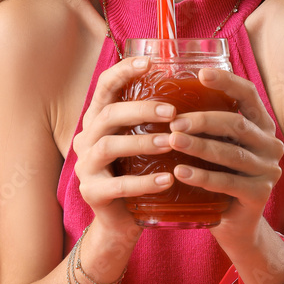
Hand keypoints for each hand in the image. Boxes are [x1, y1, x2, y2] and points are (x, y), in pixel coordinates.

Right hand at [72, 56, 177, 237]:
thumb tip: (197, 87)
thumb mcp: (142, 140)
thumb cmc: (138, 172)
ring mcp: (85, 166)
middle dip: (141, 109)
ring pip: (109, 146)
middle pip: (107, 114)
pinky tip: (168, 180)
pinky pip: (117, 185)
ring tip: (171, 143)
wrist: (121, 220)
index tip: (149, 62)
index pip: (105, 86)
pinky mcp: (91, 193)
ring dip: (143, 142)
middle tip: (173, 112)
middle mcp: (86, 138)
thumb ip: (154, 118)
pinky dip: (144, 182)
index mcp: (98, 119)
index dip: (123, 71)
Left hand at [166, 67, 283, 246]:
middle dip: (203, 120)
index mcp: (262, 124)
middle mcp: (270, 144)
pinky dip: (202, 176)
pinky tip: (180, 172)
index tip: (201, 73)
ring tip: (172, 141)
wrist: (236, 223)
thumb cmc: (220, 174)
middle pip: (236, 123)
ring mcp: (268, 170)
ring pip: (231, 153)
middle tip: (174, 121)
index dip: (227, 81)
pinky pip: (227, 182)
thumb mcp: (219, 144)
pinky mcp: (260, 194)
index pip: (248, 94)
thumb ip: (207, 122)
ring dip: (199, 146)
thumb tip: (166, 93)